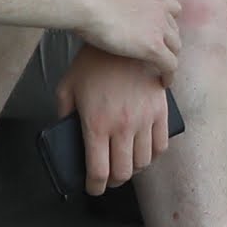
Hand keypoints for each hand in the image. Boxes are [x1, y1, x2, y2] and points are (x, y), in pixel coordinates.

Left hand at [59, 47, 175, 192]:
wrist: (121, 38)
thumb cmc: (91, 62)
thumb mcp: (67, 88)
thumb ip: (64, 113)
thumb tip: (66, 132)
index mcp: (96, 124)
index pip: (99, 171)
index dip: (95, 186)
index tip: (93, 188)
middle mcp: (123, 126)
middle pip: (123, 172)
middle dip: (114, 181)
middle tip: (108, 178)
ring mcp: (144, 119)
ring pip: (143, 161)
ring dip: (133, 168)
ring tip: (125, 164)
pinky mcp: (161, 110)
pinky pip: (162, 144)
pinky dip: (153, 154)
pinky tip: (145, 152)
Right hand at [70, 0, 184, 78]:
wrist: (89, 5)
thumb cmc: (88, 1)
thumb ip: (119, 6)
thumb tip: (108, 13)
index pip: (173, 9)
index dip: (169, 22)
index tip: (161, 33)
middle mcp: (160, 10)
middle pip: (175, 30)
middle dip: (169, 42)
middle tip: (161, 54)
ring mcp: (159, 29)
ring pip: (175, 48)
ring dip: (170, 58)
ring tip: (162, 70)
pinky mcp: (154, 47)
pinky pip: (170, 65)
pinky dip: (169, 75)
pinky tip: (163, 82)